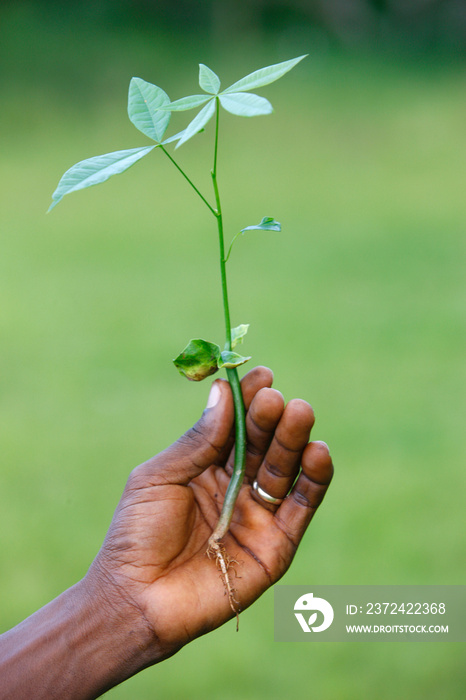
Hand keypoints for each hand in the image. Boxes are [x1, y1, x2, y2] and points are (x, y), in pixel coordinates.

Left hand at [87, 366, 332, 662]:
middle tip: (277, 398)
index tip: (261, 375)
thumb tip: (224, 393)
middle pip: (263, 445)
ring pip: (285, 470)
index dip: (248, 401)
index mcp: (206, 467)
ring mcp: (257, 515)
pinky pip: (301, 508)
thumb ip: (198, 441)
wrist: (137, 599)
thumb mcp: (160, 477)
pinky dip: (314, 480)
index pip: (235, 427)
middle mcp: (236, 487)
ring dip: (295, 441)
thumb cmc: (136, 534)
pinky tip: (318, 452)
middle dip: (271, 419)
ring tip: (299, 412)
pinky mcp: (277, 545)